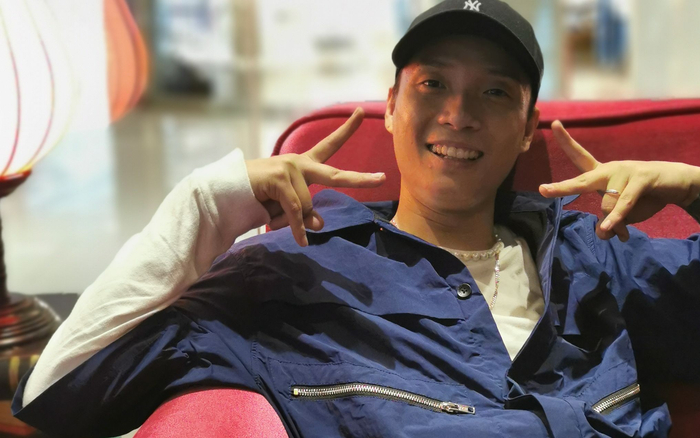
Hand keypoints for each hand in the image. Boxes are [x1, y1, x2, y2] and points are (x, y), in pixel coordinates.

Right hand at [246, 107, 385, 246]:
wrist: (225, 193)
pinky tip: (300, 241)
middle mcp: (299, 163)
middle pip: (335, 174)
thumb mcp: (285, 208)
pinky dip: (296, 228)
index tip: (359, 113)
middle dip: (360, 179)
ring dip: (292, 220)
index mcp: (302, 164)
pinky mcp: (280, 177)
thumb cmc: (256, 199)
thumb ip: (304, 213)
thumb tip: (319, 224)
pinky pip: (296, 210)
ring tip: (271, 215)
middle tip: (382, 178)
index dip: (345, 130)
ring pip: (307, 205)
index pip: (328, 146)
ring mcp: (290, 167)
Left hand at [539, 120, 699, 241]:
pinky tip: (612, 229)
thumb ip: (610, 223)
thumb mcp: (622, 214)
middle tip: (542, 190)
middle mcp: (610, 169)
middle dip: (562, 187)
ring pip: (607, 204)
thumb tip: (603, 233)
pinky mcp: (641, 178)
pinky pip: (623, 203)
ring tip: (621, 230)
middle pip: (582, 181)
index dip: (566, 141)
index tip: (553, 124)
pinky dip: (616, 219)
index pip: (579, 156)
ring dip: (614, 222)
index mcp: (601, 173)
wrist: (677, 184)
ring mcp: (625, 171)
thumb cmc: (644, 197)